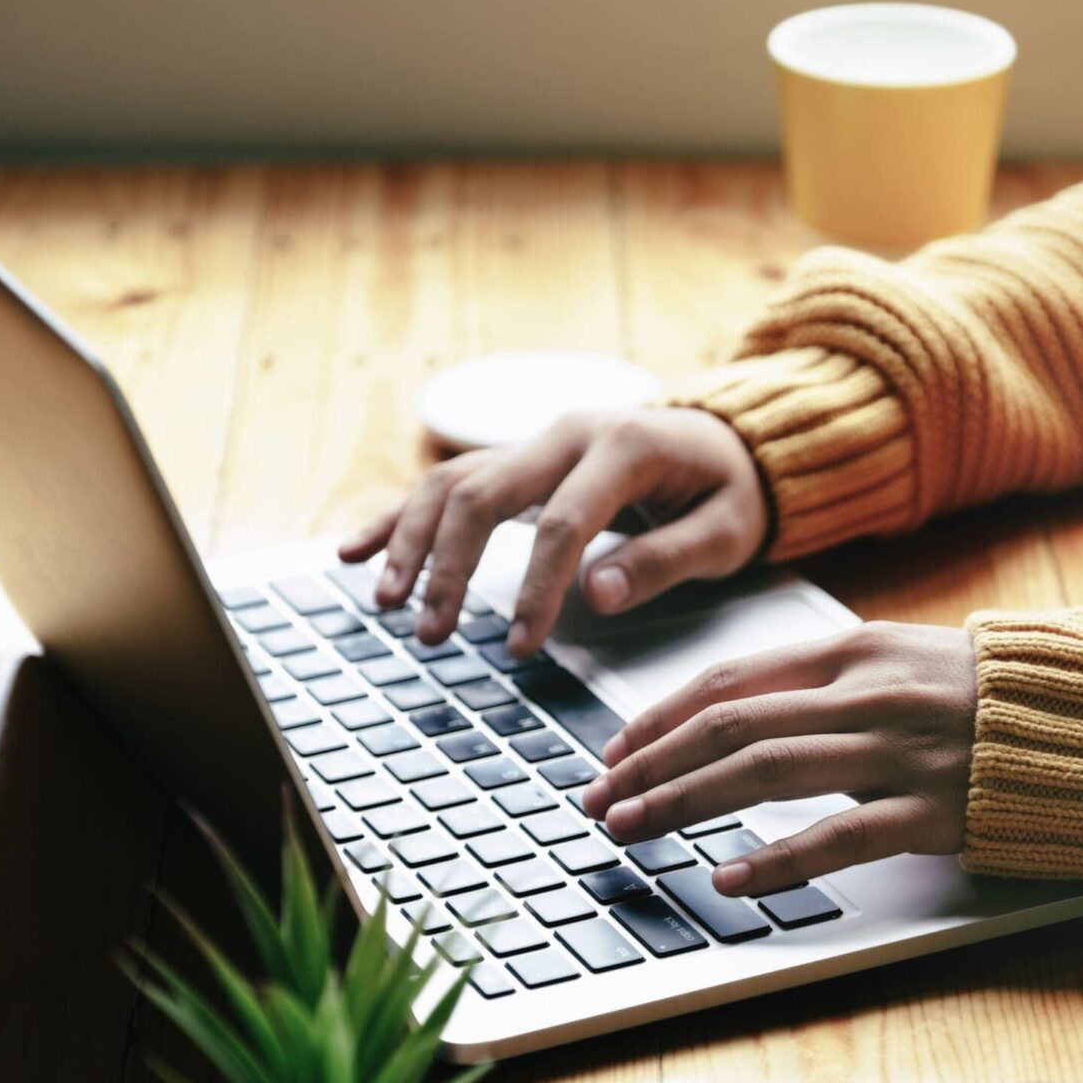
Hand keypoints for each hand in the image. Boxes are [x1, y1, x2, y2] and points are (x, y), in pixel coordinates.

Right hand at [340, 407, 766, 654]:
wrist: (726, 439)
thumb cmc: (729, 490)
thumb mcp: (726, 530)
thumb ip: (666, 560)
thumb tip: (597, 595)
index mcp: (624, 447)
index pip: (564, 521)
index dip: (537, 587)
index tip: (520, 647)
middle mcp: (566, 434)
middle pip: (486, 495)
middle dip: (451, 567)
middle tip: (432, 633)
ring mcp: (533, 443)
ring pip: (453, 483)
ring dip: (412, 542)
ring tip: (386, 604)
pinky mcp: (516, 460)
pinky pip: (445, 483)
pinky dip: (398, 517)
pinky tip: (353, 551)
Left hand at [582, 622, 976, 896]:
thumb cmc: (988, 695)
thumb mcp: (900, 662)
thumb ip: (824, 679)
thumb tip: (733, 710)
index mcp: (852, 651)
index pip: (728, 680)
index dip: (658, 718)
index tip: (614, 753)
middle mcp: (865, 693)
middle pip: (727, 724)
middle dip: (648, 765)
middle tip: (597, 800)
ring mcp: (899, 751)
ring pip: (763, 769)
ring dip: (682, 802)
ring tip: (630, 830)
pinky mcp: (933, 809)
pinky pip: (838, 836)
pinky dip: (774, 858)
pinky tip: (726, 878)